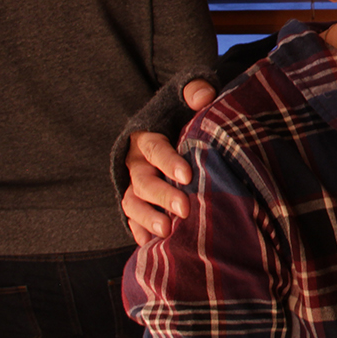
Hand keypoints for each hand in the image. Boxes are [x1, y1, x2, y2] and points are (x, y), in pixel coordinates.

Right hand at [122, 80, 215, 243]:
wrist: (171, 128)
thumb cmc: (184, 113)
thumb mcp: (187, 96)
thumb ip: (195, 91)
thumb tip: (203, 96)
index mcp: (147, 135)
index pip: (155, 148)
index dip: (168, 161)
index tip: (187, 175)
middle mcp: (136, 162)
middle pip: (143, 180)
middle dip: (162, 195)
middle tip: (184, 208)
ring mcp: (134, 185)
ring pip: (132, 202)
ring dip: (148, 218)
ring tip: (168, 231)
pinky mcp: (138, 203)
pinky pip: (132, 220)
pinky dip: (140, 232)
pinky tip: (152, 246)